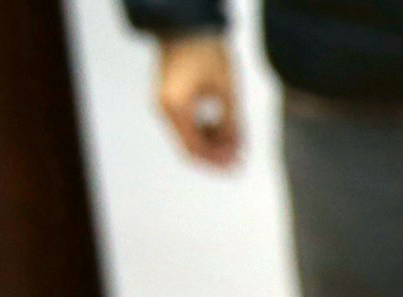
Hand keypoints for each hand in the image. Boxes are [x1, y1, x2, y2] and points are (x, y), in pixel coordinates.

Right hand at [154, 33, 241, 166]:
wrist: (188, 27)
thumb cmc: (209, 54)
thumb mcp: (228, 92)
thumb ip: (232, 123)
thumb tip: (238, 149)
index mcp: (176, 108)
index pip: (195, 148)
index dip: (218, 160)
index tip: (239, 163)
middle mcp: (163, 109)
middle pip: (189, 147)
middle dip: (215, 156)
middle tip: (240, 159)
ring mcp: (162, 104)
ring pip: (187, 137)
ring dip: (211, 144)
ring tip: (236, 143)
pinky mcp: (167, 98)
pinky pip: (184, 124)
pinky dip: (203, 131)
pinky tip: (223, 130)